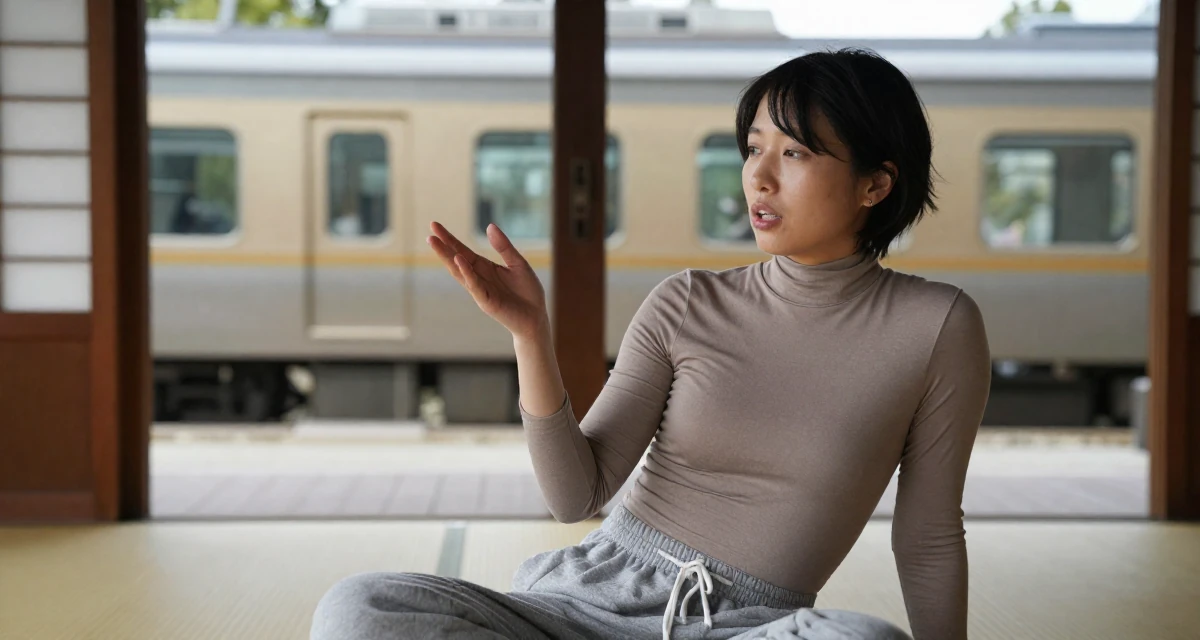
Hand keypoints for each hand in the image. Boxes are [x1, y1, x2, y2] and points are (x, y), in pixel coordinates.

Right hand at [427, 222, 548, 340]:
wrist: (536, 317)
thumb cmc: (527, 291)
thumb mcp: (517, 263)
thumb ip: (504, 246)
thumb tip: (489, 225)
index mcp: (484, 267)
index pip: (462, 250)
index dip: (449, 239)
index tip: (434, 225)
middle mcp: (477, 278)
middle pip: (456, 260)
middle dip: (442, 247)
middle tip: (429, 234)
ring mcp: (479, 290)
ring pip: (459, 272)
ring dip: (447, 257)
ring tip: (435, 243)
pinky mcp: (486, 301)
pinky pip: (474, 285)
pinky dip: (466, 272)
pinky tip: (458, 259)